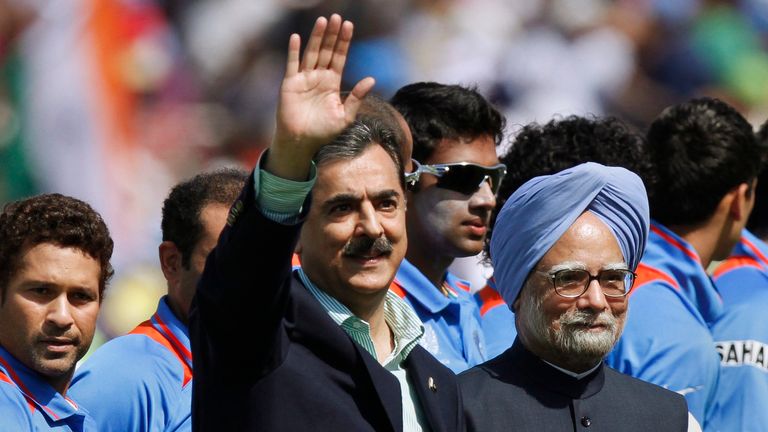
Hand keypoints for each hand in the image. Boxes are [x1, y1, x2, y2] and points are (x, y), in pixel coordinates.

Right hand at [266, 14, 374, 179]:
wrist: (303, 142)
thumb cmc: (324, 131)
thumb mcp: (345, 116)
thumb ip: (356, 97)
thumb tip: (371, 79)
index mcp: (332, 83)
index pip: (339, 57)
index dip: (343, 42)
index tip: (348, 25)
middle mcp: (318, 77)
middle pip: (326, 51)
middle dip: (331, 34)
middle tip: (336, 17)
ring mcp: (304, 78)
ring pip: (311, 53)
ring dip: (316, 37)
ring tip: (322, 21)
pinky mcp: (290, 84)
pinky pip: (292, 64)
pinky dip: (294, 51)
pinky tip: (297, 38)